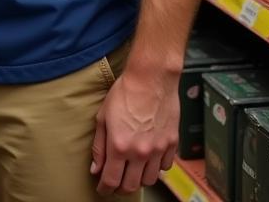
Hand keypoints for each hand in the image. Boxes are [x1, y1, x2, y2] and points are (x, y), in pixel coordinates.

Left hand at [91, 69, 178, 194]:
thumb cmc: (124, 93)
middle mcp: (140, 152)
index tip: (102, 189)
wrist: (151, 79)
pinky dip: (156, 168)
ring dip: (138, 180)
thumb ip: (99, 146)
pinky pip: (165, 167)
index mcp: (119, 146)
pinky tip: (148, 160)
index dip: (105, 188)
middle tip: (115, 183)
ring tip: (131, 172)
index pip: (111, 180)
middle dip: (120, 188)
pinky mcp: (172, 145)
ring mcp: (158, 150)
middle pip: (131, 185)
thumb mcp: (102, 117)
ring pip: (149, 180)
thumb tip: (96, 168)